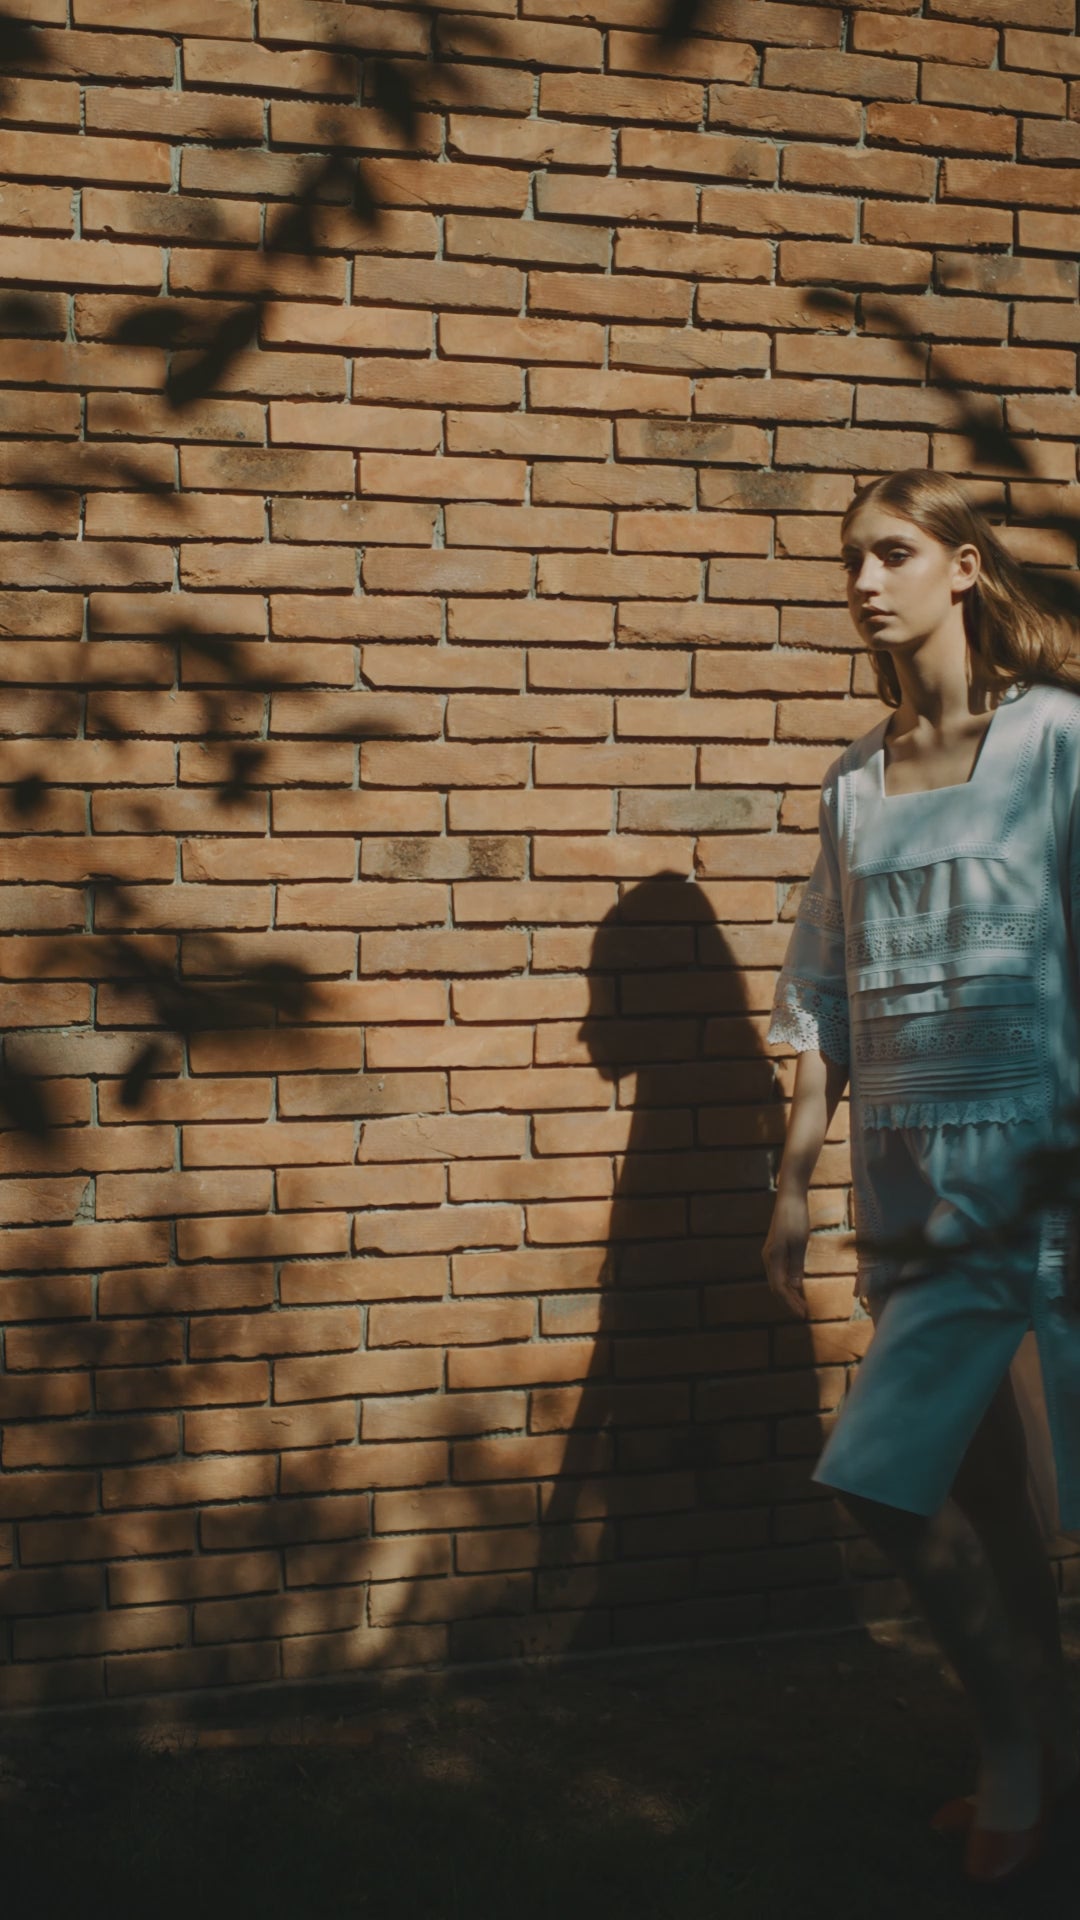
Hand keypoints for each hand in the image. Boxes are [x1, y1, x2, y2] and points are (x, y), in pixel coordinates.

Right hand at [762, 1188, 810, 1319]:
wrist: (790, 1197)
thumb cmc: (795, 1217)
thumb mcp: (799, 1243)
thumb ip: (796, 1266)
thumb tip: (794, 1288)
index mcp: (773, 1257)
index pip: (780, 1288)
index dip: (791, 1303)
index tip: (803, 1314)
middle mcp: (768, 1258)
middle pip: (776, 1287)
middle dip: (789, 1302)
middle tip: (803, 1314)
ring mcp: (771, 1254)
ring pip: (777, 1281)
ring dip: (788, 1294)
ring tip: (801, 1305)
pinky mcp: (776, 1249)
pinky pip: (779, 1272)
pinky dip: (788, 1283)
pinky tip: (797, 1287)